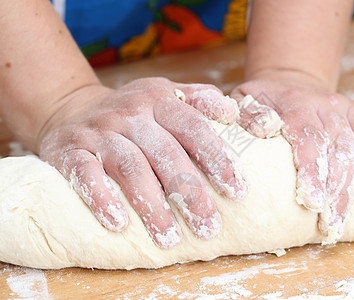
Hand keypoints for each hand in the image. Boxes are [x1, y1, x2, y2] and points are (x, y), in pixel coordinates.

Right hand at [38, 77, 248, 247]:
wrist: (73, 107)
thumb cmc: (135, 112)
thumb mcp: (166, 95)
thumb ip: (200, 100)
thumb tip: (232, 111)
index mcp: (160, 100)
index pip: (194, 127)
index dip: (217, 158)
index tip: (238, 190)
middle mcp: (131, 114)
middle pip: (165, 153)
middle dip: (189, 193)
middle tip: (208, 227)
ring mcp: (100, 132)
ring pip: (130, 168)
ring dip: (151, 206)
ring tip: (170, 239)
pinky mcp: (70, 150)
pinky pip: (85, 175)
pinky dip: (101, 198)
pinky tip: (118, 224)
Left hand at [231, 78, 353, 239]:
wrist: (288, 80)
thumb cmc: (263, 100)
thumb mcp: (245, 100)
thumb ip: (249, 115)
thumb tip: (264, 128)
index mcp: (296, 105)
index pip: (308, 138)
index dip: (312, 170)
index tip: (312, 203)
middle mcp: (326, 106)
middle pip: (340, 147)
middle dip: (340, 188)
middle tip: (334, 224)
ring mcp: (348, 109)